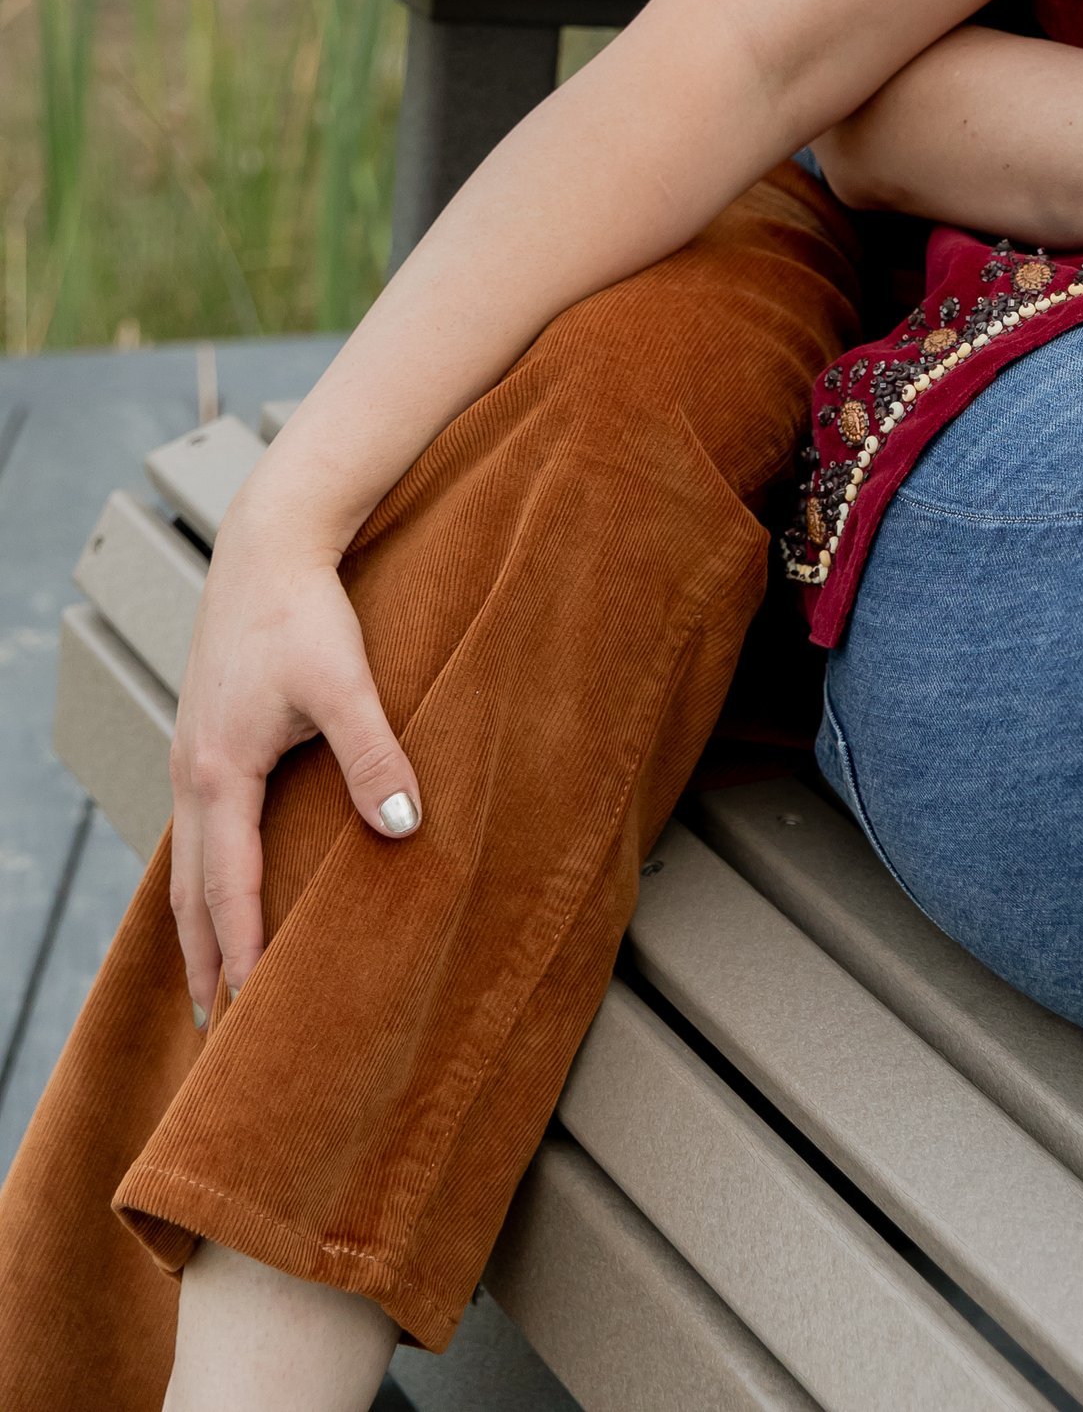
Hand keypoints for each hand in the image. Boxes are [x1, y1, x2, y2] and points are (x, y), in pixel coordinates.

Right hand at [169, 497, 422, 1016]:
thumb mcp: (346, 683)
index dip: (241, 952)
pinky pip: (194, 830)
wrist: (268, 546)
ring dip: (197, 922)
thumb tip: (405, 825)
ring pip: (185, 863)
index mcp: (220, 774)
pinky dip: (202, 876)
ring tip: (212, 975)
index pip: (228, 889)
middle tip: (213, 1027)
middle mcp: (192, 775)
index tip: (251, 1013)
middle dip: (202, 960)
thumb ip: (375, 754)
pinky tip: (222, 884)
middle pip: (189, 892)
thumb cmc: (304, 611)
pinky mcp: (204, 738)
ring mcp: (191, 758)